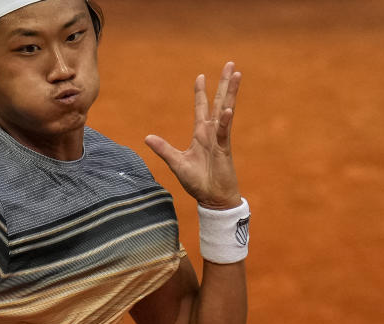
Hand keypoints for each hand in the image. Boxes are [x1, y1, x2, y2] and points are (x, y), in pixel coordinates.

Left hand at [145, 61, 242, 209]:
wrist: (212, 198)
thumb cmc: (197, 182)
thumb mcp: (176, 163)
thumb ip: (163, 149)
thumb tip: (147, 137)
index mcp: (200, 134)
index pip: (201, 108)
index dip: (201, 92)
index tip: (201, 76)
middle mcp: (212, 132)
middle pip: (218, 102)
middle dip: (223, 83)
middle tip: (230, 64)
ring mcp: (220, 139)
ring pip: (226, 110)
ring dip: (230, 92)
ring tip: (237, 74)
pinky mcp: (224, 149)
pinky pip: (224, 132)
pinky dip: (225, 121)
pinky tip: (227, 110)